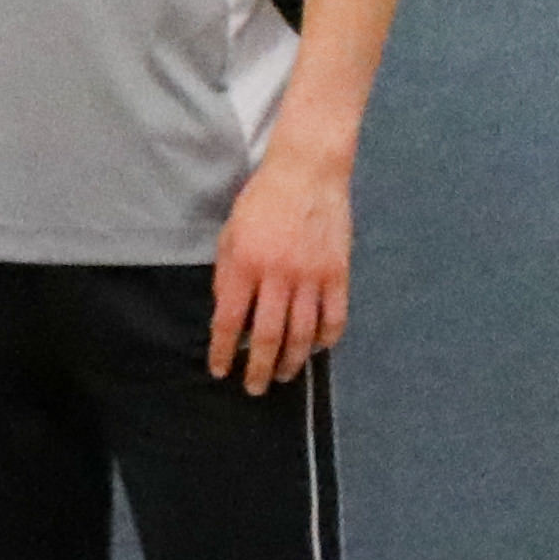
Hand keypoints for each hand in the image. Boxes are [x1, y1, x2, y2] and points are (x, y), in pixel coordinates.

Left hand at [208, 150, 351, 391]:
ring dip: (292, 361)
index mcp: (245, 264)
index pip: (229, 320)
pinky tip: (316, 349)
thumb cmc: (262, 201)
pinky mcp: (338, 272)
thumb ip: (227, 276)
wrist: (307, 171)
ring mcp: (312, 275)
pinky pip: (334, 317)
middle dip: (259, 368)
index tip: (219, 370)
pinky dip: (326, 339)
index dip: (222, 351)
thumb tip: (225, 315)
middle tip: (254, 388)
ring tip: (284, 376)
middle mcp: (279, 274)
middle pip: (267, 336)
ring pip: (302, 333)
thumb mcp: (230, 234)